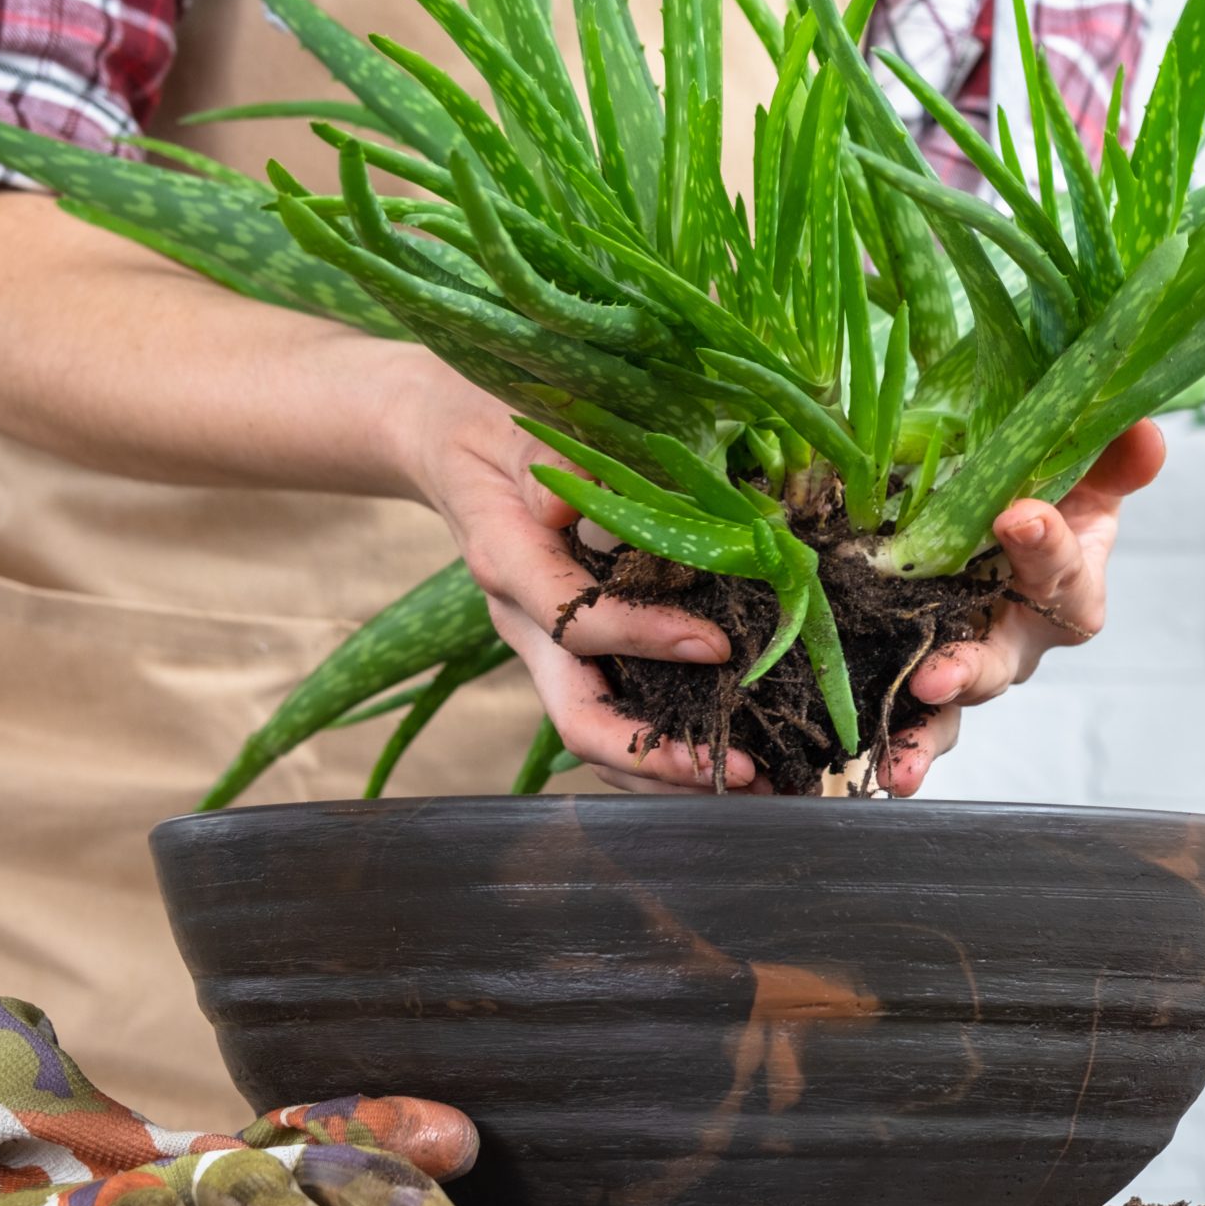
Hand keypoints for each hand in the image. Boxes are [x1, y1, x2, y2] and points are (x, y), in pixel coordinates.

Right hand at [396, 365, 761, 794]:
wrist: (446, 438)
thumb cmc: (493, 423)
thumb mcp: (520, 425)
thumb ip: (553, 463)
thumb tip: (580, 503)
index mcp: (508, 565)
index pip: (576, 624)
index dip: (644, 640)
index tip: (716, 646)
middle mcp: (524, 624)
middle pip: (582, 720)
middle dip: (661, 755)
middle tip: (742, 765)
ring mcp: (546, 648)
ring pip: (601, 736)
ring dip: (673, 769)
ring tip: (758, 782)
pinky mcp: (571, 654)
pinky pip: (616, 715)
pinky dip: (669, 745)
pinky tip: (731, 754)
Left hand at [884, 421, 1167, 796]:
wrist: (1010, 528)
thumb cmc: (1052, 503)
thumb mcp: (1084, 476)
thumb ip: (1112, 459)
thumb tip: (1145, 431)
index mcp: (1069, 587)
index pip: (1060, 570)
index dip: (1045, 546)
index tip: (1018, 516)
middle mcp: (1021, 637)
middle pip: (1000, 661)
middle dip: (969, 671)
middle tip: (938, 676)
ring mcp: (971, 662)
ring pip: (952, 705)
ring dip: (926, 732)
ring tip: (899, 764)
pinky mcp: (922, 675)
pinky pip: (911, 717)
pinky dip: (892, 742)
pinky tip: (869, 765)